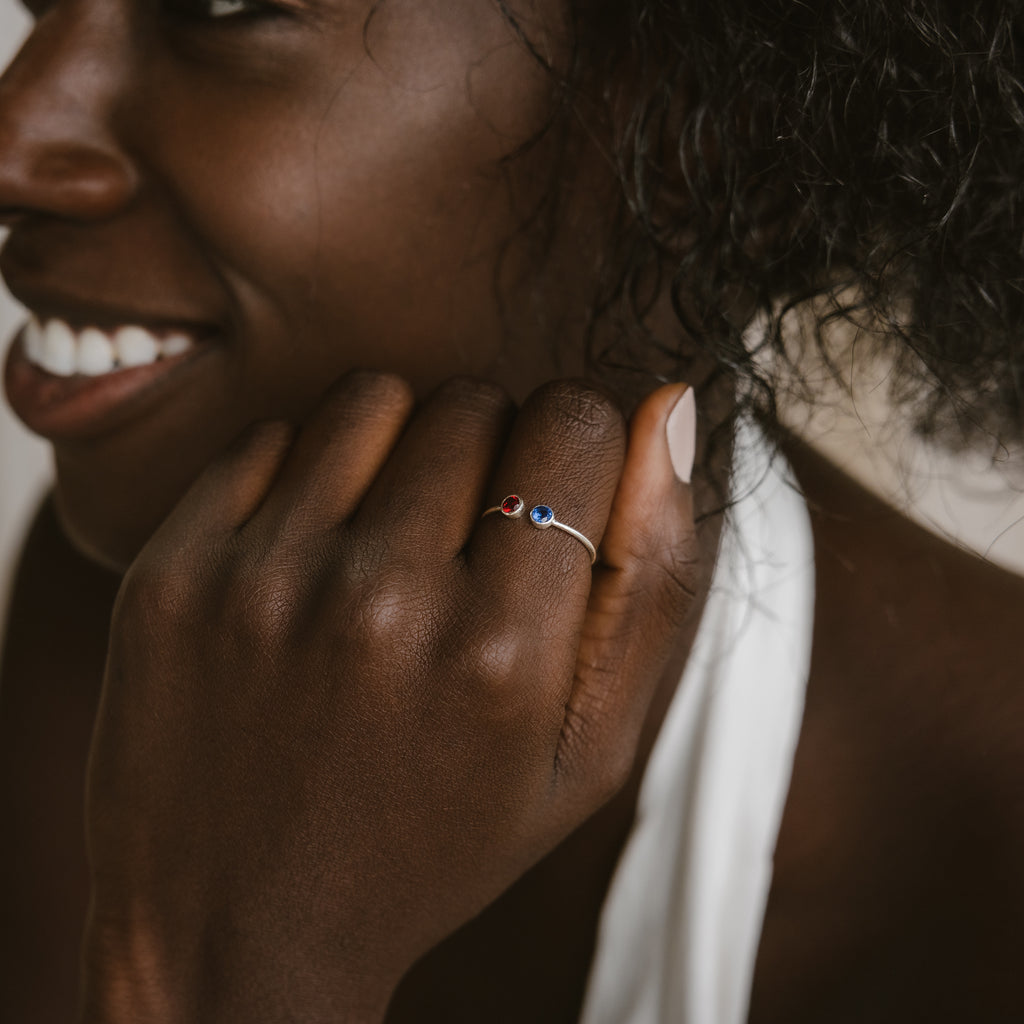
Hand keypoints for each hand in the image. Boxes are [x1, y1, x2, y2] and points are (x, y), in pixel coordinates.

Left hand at [80, 373, 698, 1022]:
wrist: (240, 929)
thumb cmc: (440, 839)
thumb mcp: (586, 752)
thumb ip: (654, 579)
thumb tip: (670, 404)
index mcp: (504, 652)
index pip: (576, 422)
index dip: (579, 446)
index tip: (553, 497)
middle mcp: (381, 603)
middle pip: (474, 400)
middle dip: (491, 451)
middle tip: (468, 544)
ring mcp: (262, 582)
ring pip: (374, 396)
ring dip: (401, 447)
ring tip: (393, 538)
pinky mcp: (174, 573)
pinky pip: (272, 435)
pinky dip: (310, 474)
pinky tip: (313, 557)